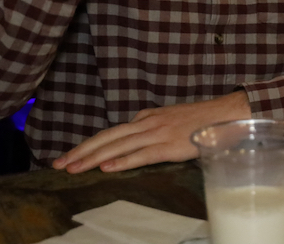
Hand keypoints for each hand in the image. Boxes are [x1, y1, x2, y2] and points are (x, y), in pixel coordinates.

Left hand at [52, 90, 251, 173]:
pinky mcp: (169, 145)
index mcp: (145, 118)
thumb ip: (150, 127)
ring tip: (73, 168)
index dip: (87, 145)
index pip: (109, 133)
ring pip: (117, 146)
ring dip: (92, 158)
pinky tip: (107, 168)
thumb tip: (134, 135)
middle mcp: (146, 123)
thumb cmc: (199, 120)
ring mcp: (156, 133)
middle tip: (58, 165)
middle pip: (106, 138)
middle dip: (80, 152)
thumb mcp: (169, 119)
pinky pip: (141, 155)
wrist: (225, 114)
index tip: (68, 157)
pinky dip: (122, 161)